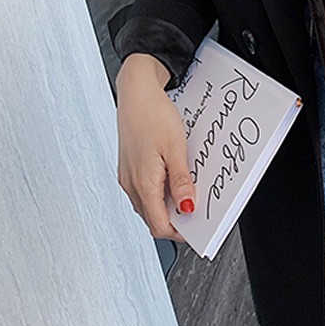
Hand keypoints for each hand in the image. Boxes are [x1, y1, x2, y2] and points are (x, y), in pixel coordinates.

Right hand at [115, 54, 193, 241]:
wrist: (135, 93)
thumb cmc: (153, 115)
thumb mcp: (175, 148)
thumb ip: (181, 181)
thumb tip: (188, 207)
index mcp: (142, 184)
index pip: (159, 226)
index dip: (180, 232)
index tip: (198, 228)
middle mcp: (130, 184)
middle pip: (153, 219)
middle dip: (175, 220)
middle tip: (197, 210)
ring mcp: (127, 177)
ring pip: (148, 206)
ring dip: (167, 206)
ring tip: (188, 192)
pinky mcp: (128, 169)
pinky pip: (144, 191)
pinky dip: (159, 193)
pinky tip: (174, 179)